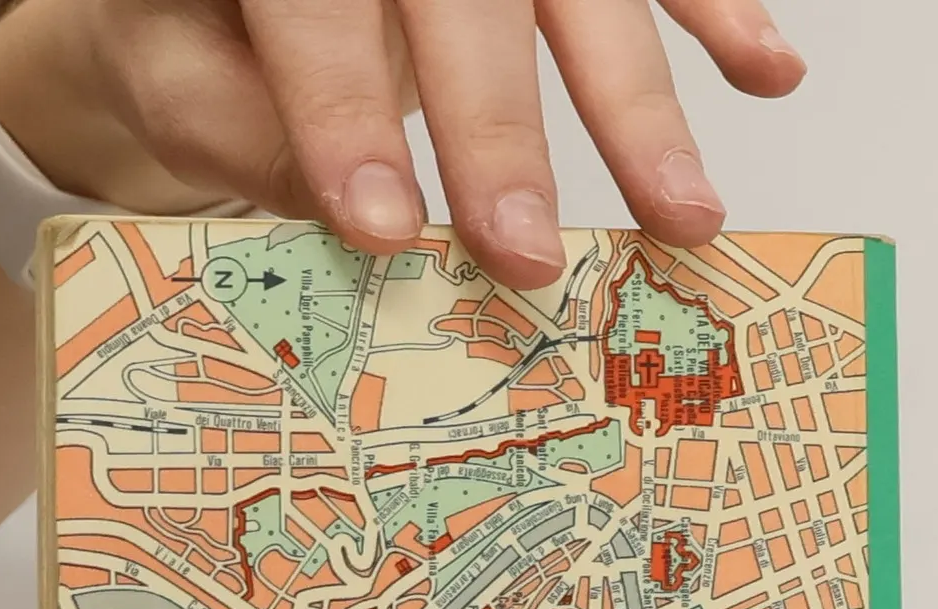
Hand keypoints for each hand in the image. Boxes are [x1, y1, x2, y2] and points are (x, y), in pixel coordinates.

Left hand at [0, 0, 804, 288]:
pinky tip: (767, 73)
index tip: (383, 227)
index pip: (316, 2)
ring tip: (681, 215)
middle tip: (521, 255)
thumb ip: (225, 117)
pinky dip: (718, 10)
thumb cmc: (209, 28)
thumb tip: (328, 200)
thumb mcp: (170, 64)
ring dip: (638, 105)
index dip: (344, 111)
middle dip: (497, 132)